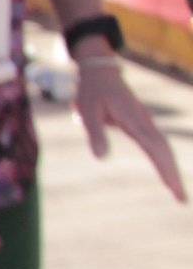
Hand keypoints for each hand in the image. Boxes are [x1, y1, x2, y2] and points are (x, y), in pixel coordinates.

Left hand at [72, 50, 185, 199]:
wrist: (98, 69)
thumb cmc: (91, 90)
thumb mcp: (87, 111)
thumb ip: (94, 133)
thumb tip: (102, 158)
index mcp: (134, 119)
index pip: (154, 148)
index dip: (165, 169)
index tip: (173, 188)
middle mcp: (144, 121)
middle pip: (164, 150)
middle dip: (172, 174)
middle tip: (181, 199)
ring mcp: (144, 121)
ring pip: (163, 147)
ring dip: (170, 168)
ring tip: (176, 191)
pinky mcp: (141, 122)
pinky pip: (157, 143)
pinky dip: (164, 159)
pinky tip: (165, 171)